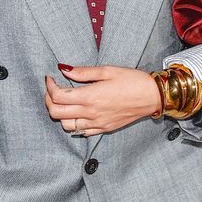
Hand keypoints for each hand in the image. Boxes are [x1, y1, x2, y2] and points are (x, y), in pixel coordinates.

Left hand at [45, 65, 160, 136]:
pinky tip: (77, 113)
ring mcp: (97, 124)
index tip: (50, 78)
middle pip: (56, 113)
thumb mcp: (108, 70)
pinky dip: (73, 124)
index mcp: (90, 97)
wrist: (152, 96)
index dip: (49, 86)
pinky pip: (81, 132)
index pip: (57, 96)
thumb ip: (83, 72)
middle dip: (48, 100)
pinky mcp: (104, 129)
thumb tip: (63, 69)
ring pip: (66, 126)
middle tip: (52, 89)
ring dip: (60, 114)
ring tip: (65, 102)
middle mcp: (91, 113)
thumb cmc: (132, 80)